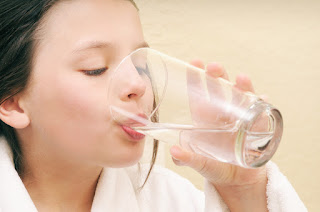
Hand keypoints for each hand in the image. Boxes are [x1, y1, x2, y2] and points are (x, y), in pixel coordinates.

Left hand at [170, 59, 267, 210]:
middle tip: (213, 68)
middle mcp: (222, 113)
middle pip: (221, 88)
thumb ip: (187, 159)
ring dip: (242, 85)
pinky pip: (261, 112)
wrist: (235, 179)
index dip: (196, 77)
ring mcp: (240, 117)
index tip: (193, 62)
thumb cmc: (214, 165)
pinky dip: (263, 104)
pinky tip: (262, 98)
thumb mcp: (199, 162)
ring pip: (242, 95)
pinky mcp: (256, 126)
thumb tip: (174, 152)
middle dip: (217, 75)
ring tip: (240, 79)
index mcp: (205, 116)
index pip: (199, 92)